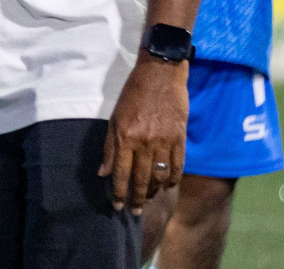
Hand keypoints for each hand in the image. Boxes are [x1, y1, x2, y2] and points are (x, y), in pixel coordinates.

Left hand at [98, 56, 188, 214]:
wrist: (160, 73)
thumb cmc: (133, 93)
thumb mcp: (115, 117)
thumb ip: (110, 146)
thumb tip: (103, 172)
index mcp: (125, 136)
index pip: (120, 173)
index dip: (118, 193)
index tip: (117, 206)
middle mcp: (144, 142)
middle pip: (141, 180)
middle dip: (137, 199)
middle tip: (135, 211)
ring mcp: (164, 141)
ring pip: (160, 176)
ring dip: (155, 191)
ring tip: (150, 197)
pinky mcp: (180, 138)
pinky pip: (178, 166)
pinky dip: (174, 179)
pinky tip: (169, 185)